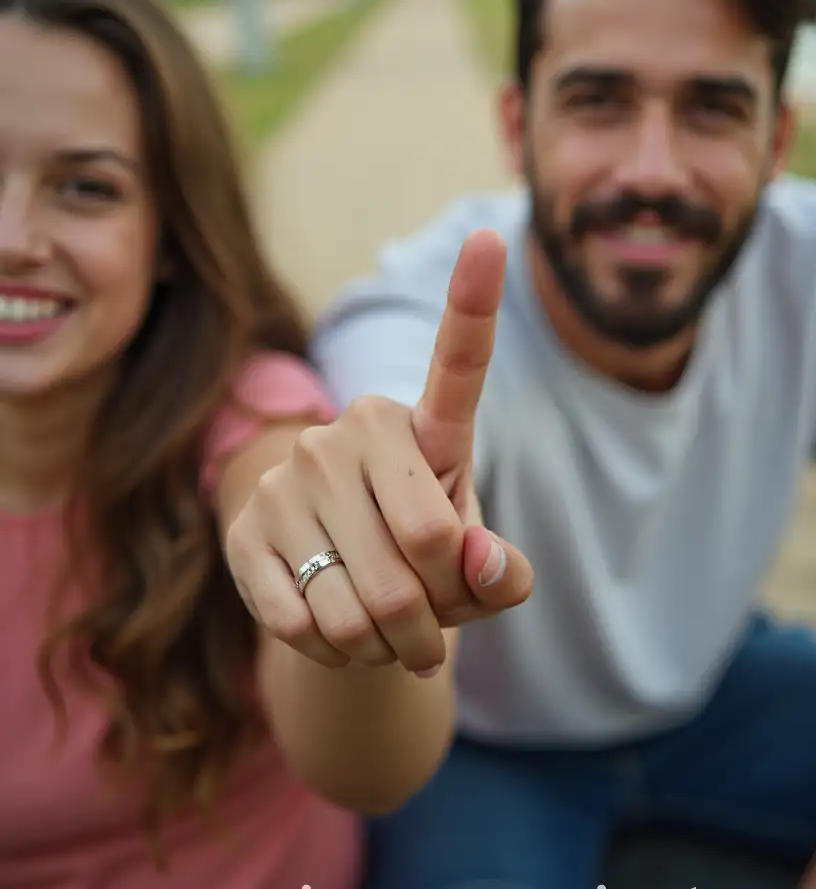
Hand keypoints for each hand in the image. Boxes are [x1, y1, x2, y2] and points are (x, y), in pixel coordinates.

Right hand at [225, 230, 533, 675]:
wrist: (329, 587)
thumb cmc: (419, 562)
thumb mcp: (472, 567)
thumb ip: (497, 571)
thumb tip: (482, 564)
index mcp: (421, 426)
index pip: (456, 364)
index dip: (475, 302)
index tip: (489, 236)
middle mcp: (351, 433)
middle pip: (428, 549)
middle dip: (440, 617)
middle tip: (429, 632)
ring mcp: (291, 475)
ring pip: (361, 604)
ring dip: (387, 646)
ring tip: (383, 632)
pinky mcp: (245, 529)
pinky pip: (301, 622)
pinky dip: (333, 653)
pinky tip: (333, 631)